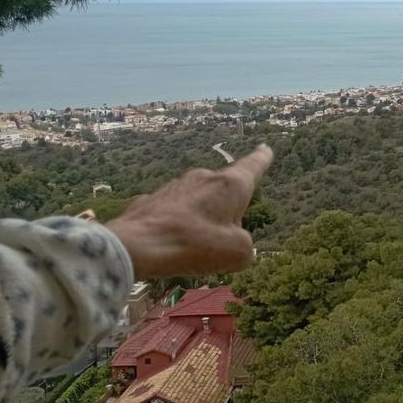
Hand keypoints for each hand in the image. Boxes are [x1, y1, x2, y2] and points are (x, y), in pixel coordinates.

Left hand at [107, 144, 273, 278]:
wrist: (137, 246)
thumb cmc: (194, 245)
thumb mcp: (237, 253)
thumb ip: (246, 245)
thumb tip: (235, 243)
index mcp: (230, 185)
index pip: (253, 166)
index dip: (262, 159)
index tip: (265, 149)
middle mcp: (203, 178)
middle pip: (223, 191)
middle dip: (226, 211)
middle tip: (220, 240)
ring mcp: (175, 186)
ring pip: (197, 202)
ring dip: (199, 220)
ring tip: (191, 248)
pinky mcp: (152, 200)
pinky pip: (172, 212)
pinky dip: (175, 226)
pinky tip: (167, 245)